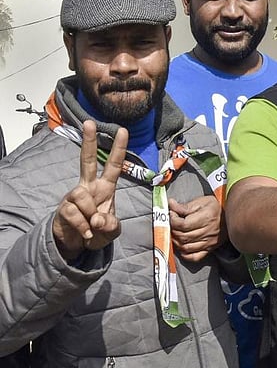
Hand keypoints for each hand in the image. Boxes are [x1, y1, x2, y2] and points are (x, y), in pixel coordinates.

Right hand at [52, 120, 127, 260]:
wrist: (77, 244)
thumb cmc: (98, 231)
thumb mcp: (112, 230)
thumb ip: (110, 225)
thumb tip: (97, 218)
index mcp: (106, 187)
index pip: (113, 165)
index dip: (118, 149)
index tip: (122, 130)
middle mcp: (89, 187)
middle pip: (87, 160)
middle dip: (89, 141)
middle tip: (90, 122)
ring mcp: (75, 196)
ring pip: (81, 196)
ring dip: (89, 214)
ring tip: (92, 226)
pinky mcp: (64, 208)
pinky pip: (74, 213)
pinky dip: (83, 226)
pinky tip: (85, 233)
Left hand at [169, 195, 224, 261]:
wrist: (230, 216)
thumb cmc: (215, 208)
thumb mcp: (201, 202)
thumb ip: (185, 206)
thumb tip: (171, 205)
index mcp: (206, 218)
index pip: (183, 224)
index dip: (173, 220)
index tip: (172, 214)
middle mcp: (207, 232)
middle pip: (182, 236)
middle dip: (173, 230)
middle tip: (172, 224)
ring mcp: (208, 242)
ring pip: (186, 247)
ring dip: (176, 241)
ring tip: (176, 233)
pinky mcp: (209, 249)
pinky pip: (194, 257)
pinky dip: (185, 254)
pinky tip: (182, 246)